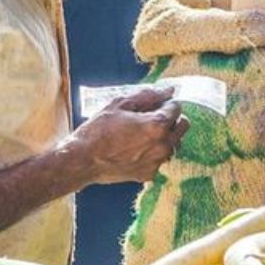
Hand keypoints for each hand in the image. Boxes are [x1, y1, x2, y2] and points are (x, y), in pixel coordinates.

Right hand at [65, 86, 188, 184]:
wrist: (81, 161)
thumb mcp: (120, 104)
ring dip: (165, 137)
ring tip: (141, 135)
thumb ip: (148, 95)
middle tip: (150, 118)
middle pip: (183, 126)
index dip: (165, 103)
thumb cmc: (98, 130)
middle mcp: (163, 145)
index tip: (152, 105)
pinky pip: (161, 159)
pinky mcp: (149, 174)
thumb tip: (169, 90)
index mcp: (158, 125)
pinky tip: (134, 149)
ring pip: (174, 143)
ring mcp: (158, 162)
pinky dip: (153, 152)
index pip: (177, 107)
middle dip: (171, 119)